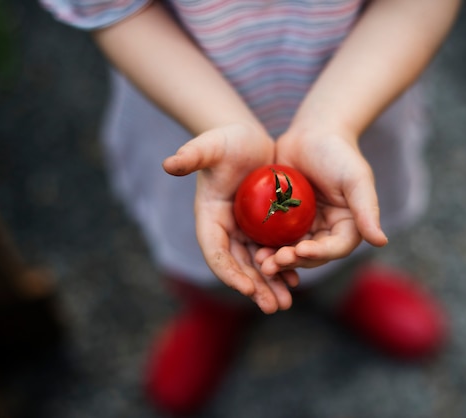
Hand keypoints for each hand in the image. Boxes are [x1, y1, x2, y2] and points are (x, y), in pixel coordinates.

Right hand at [163, 123, 297, 313]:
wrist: (247, 139)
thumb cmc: (227, 140)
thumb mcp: (211, 145)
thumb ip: (191, 155)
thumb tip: (168, 164)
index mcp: (209, 219)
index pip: (216, 252)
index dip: (229, 272)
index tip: (247, 288)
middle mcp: (225, 230)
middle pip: (238, 266)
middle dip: (255, 288)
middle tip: (273, 307)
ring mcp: (244, 231)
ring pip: (257, 265)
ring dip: (270, 285)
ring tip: (286, 302)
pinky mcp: (262, 228)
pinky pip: (272, 253)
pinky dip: (283, 267)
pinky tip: (297, 279)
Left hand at [256, 129, 387, 275]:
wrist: (312, 134)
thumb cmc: (338, 153)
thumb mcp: (356, 179)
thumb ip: (367, 210)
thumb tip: (381, 242)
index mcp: (347, 228)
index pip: (335, 248)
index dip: (319, 254)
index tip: (300, 251)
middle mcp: (326, 233)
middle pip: (310, 256)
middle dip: (292, 261)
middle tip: (272, 262)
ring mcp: (303, 228)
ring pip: (290, 251)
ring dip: (276, 260)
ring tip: (260, 261)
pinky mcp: (283, 222)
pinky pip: (273, 237)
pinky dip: (264, 245)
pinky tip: (251, 248)